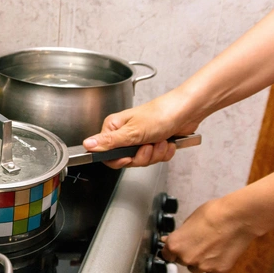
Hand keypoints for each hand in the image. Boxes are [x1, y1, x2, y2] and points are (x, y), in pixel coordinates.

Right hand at [83, 91, 202, 167]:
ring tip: (160, 141)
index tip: (128, 157)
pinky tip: (167, 142)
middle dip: (141, 157)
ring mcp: (140, 140)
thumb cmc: (160, 114)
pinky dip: (164, 153)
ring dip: (155, 154)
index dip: (118, 160)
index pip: (106, 154)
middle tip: (148, 145)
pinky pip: (155, 159)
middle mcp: (125, 134)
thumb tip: (87, 145)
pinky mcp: (153, 144)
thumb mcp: (132, 131)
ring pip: (142, 161)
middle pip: (126, 160)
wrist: (186, 111)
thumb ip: (109, 142)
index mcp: (114, 128)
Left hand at [160, 197, 258, 272]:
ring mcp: (203, 266)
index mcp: (175, 245)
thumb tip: (168, 240)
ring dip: (200, 261)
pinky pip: (211, 271)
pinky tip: (220, 251)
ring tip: (211, 246)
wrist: (238, 218)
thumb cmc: (213, 214)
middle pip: (182, 261)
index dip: (172, 250)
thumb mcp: (189, 220)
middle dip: (187, 253)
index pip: (167, 254)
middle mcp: (187, 258)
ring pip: (196, 268)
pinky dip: (214, 264)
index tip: (177, 248)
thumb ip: (179, 235)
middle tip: (199, 242)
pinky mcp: (219, 270)